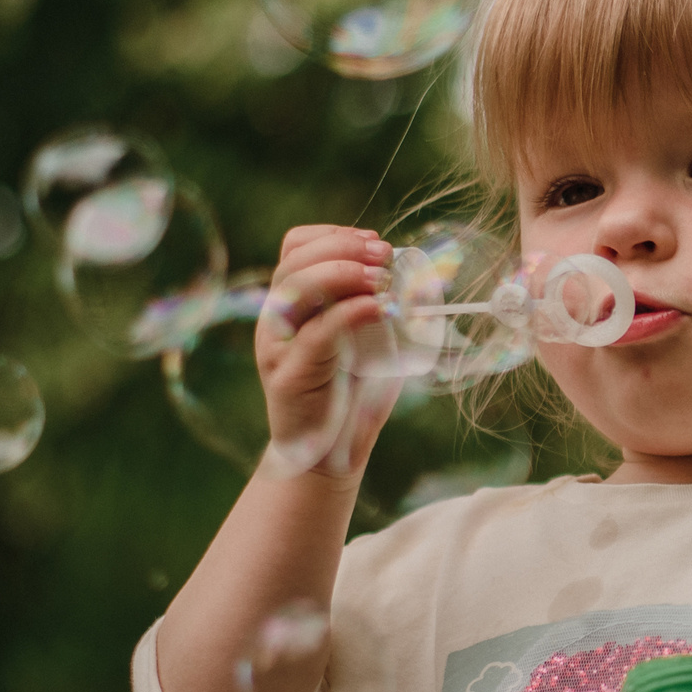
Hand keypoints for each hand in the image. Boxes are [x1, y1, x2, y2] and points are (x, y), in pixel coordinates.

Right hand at [258, 224, 400, 476]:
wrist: (328, 456)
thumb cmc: (350, 396)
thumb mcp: (364, 341)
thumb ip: (374, 308)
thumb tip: (416, 277)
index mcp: (289, 306)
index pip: (294, 248)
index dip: (333, 235)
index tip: (374, 241)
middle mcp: (275, 321)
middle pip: (293, 262)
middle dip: (342, 248)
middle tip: (384, 255)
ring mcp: (278, 348)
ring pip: (295, 290)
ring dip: (343, 273)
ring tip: (381, 278)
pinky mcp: (291, 376)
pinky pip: (316, 333)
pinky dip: (348, 313)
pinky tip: (378, 308)